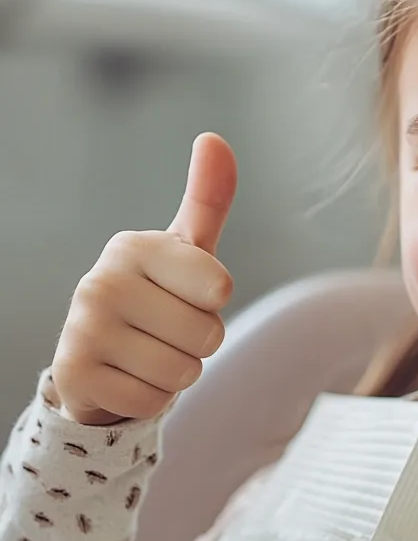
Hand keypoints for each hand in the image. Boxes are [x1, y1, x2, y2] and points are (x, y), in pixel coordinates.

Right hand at [52, 133, 236, 424]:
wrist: (99, 357)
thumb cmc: (158, 296)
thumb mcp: (187, 250)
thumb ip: (208, 198)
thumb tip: (214, 139)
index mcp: (135, 247)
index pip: (219, 287)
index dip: (214, 301)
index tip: (188, 293)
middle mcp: (102, 281)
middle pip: (207, 334)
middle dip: (200, 342)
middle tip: (167, 331)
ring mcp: (83, 329)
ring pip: (182, 372)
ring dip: (178, 373)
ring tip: (148, 354)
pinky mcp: (75, 377)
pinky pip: (154, 401)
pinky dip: (152, 398)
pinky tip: (129, 378)